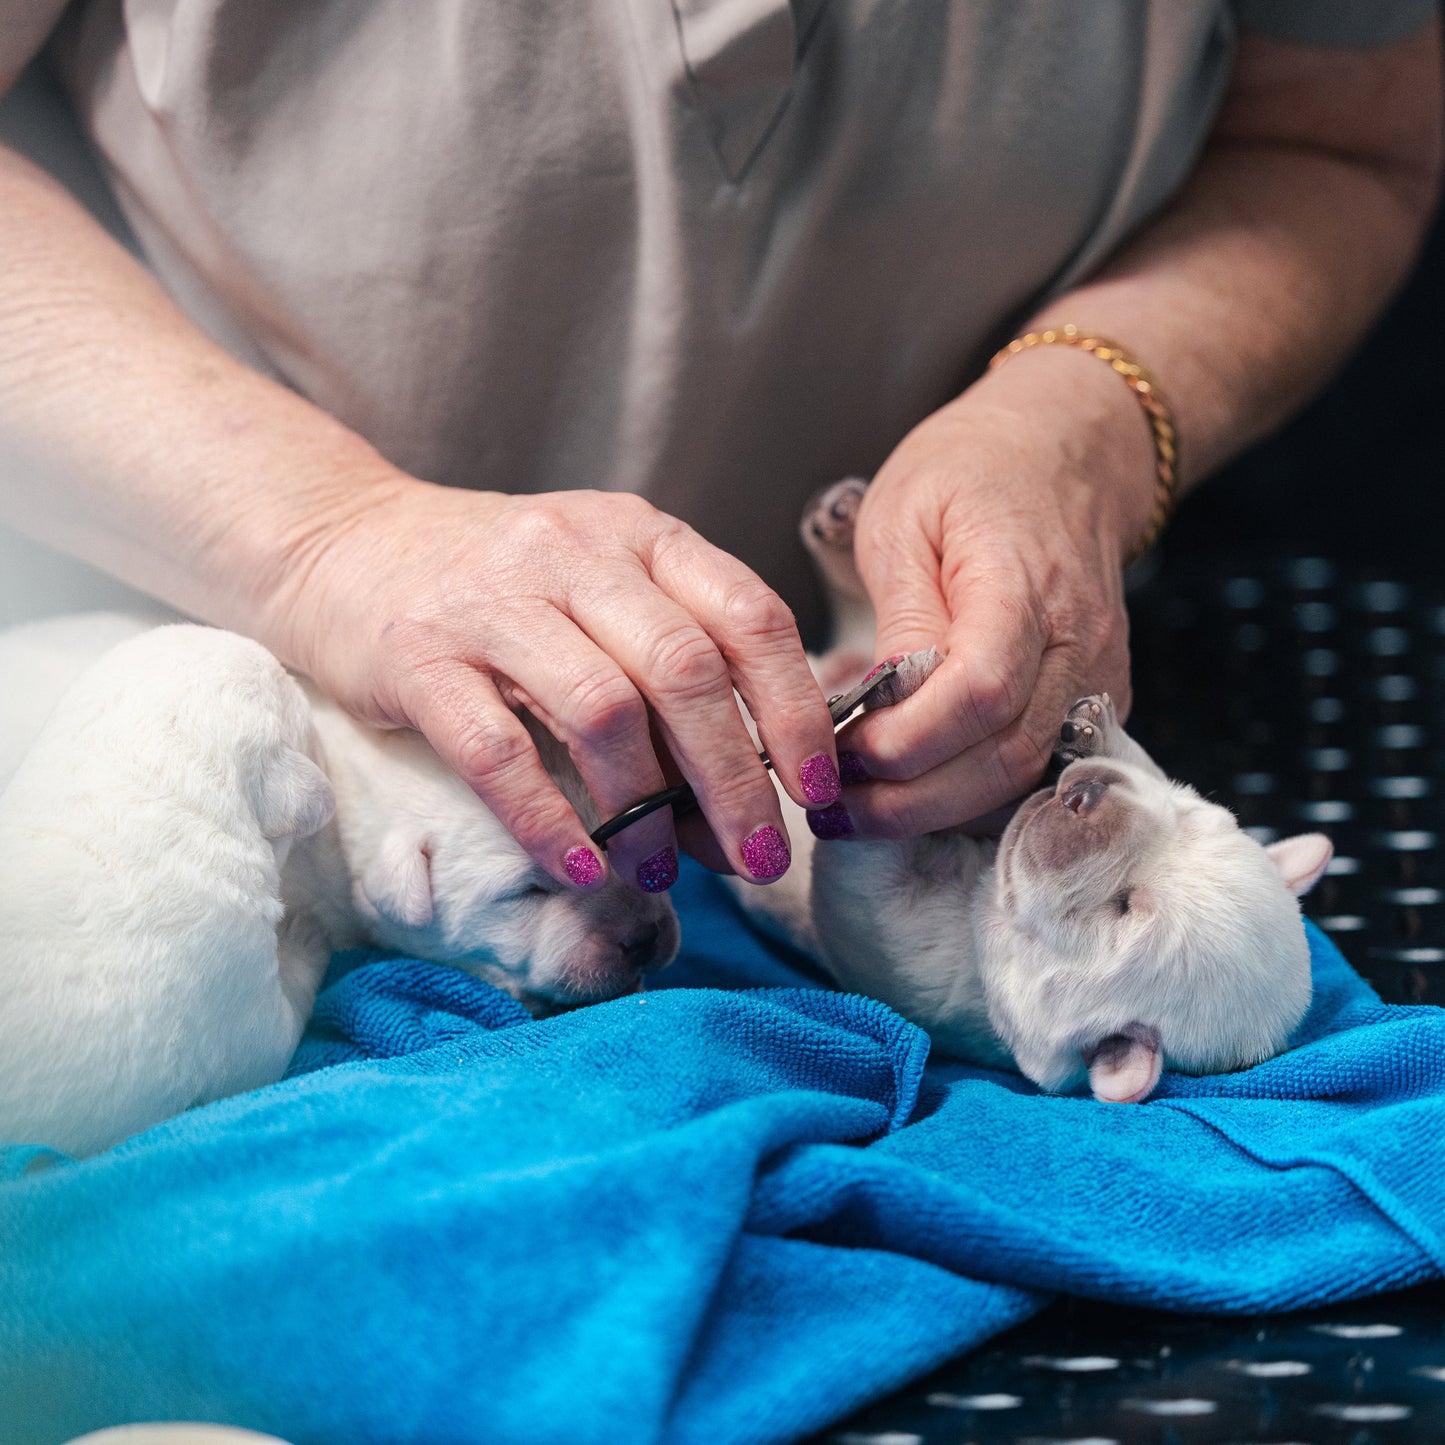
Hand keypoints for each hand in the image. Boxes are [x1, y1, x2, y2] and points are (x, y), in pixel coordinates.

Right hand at [269, 481, 837, 889]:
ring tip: (662, 869)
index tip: (816, 789)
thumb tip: (749, 791)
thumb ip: (674, 660)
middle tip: (760, 858)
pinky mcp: (418, 653)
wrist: (343, 540)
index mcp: (641, 537)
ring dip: (645, 807)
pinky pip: (497, 750)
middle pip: (687, 671)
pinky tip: (579, 865)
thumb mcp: (601, 587)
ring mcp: (493, 599)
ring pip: (602, 708)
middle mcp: (576, 554)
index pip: (750, 616)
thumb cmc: (497, 585)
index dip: (797, 709)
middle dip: (737, 780)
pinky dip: (547, 820)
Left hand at [835, 351, 1156, 835]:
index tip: (838, 754)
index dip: (906, 742)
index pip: (980, 692)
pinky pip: (1032, 768)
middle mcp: (1079, 643)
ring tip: (858, 811)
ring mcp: (1097, 679)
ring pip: (1021, 777)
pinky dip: (968, 794)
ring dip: (934, 810)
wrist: (1065, 451)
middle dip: (909, 802)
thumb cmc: (972, 471)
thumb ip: (901, 617)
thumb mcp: (904, 517)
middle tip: (832, 811)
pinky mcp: (1094, 702)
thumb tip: (876, 704)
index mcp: (1024, 584)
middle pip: (1004, 758)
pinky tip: (909, 792)